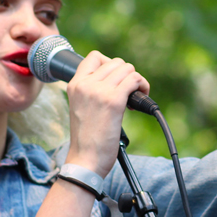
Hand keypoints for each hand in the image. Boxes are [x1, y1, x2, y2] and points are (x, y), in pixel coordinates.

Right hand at [65, 51, 149, 177]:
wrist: (85, 160)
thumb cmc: (86, 139)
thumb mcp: (81, 107)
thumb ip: (92, 91)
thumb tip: (116, 80)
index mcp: (74, 85)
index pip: (94, 57)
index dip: (110, 64)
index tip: (116, 80)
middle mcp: (85, 84)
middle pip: (115, 62)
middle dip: (127, 75)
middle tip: (128, 93)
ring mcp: (99, 91)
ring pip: (127, 68)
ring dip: (137, 81)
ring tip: (135, 97)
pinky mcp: (114, 101)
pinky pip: (134, 80)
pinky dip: (142, 87)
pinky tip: (138, 102)